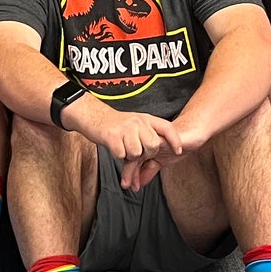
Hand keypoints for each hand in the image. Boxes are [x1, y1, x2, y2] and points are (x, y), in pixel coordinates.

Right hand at [67, 99, 183, 191]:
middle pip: (152, 145)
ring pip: (136, 153)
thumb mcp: (135, 125)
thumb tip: (161, 154)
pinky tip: (114, 146)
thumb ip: (147, 136)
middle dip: (145, 153)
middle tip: (134, 150)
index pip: (166, 127)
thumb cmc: (115, 125)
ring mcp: (125, 128)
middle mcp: (137, 121)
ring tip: (123, 147)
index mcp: (145, 118)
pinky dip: (118, 155)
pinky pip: (122, 155)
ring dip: (129, 156)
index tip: (179, 151)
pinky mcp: (112, 136)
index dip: (175, 140)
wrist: (92, 115)